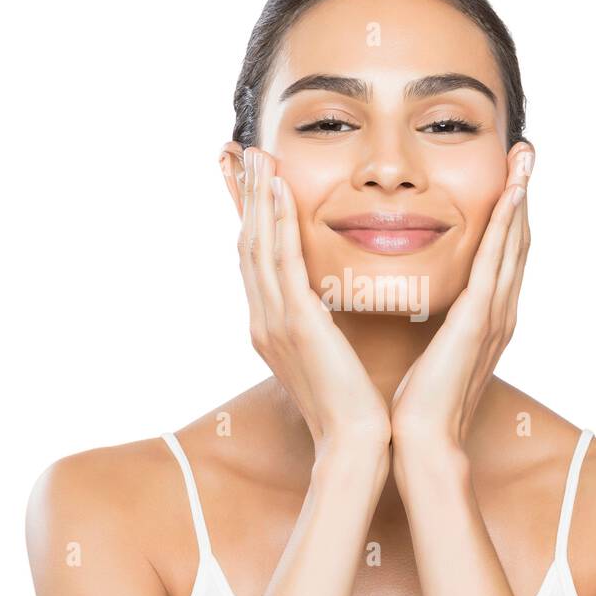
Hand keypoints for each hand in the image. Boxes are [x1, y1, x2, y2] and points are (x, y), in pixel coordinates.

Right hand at [231, 146, 390, 448]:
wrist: (355, 442)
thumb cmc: (353, 403)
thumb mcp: (329, 354)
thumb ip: (321, 323)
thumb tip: (328, 300)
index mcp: (271, 326)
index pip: (255, 260)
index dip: (250, 217)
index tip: (251, 180)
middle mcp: (263, 320)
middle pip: (246, 245)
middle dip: (244, 197)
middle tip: (241, 152)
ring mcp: (275, 321)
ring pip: (258, 246)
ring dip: (257, 197)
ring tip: (258, 157)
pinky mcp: (296, 323)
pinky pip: (282, 263)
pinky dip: (278, 224)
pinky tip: (280, 191)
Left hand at [390, 148, 532, 451]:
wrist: (421, 442)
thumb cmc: (417, 404)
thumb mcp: (429, 353)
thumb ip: (434, 326)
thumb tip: (421, 307)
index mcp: (486, 319)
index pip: (501, 256)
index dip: (509, 215)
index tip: (510, 177)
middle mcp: (499, 312)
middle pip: (517, 241)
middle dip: (524, 195)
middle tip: (527, 151)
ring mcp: (494, 315)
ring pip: (513, 243)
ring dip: (521, 196)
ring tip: (526, 155)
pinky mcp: (480, 320)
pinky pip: (496, 261)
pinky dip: (507, 224)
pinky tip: (512, 191)